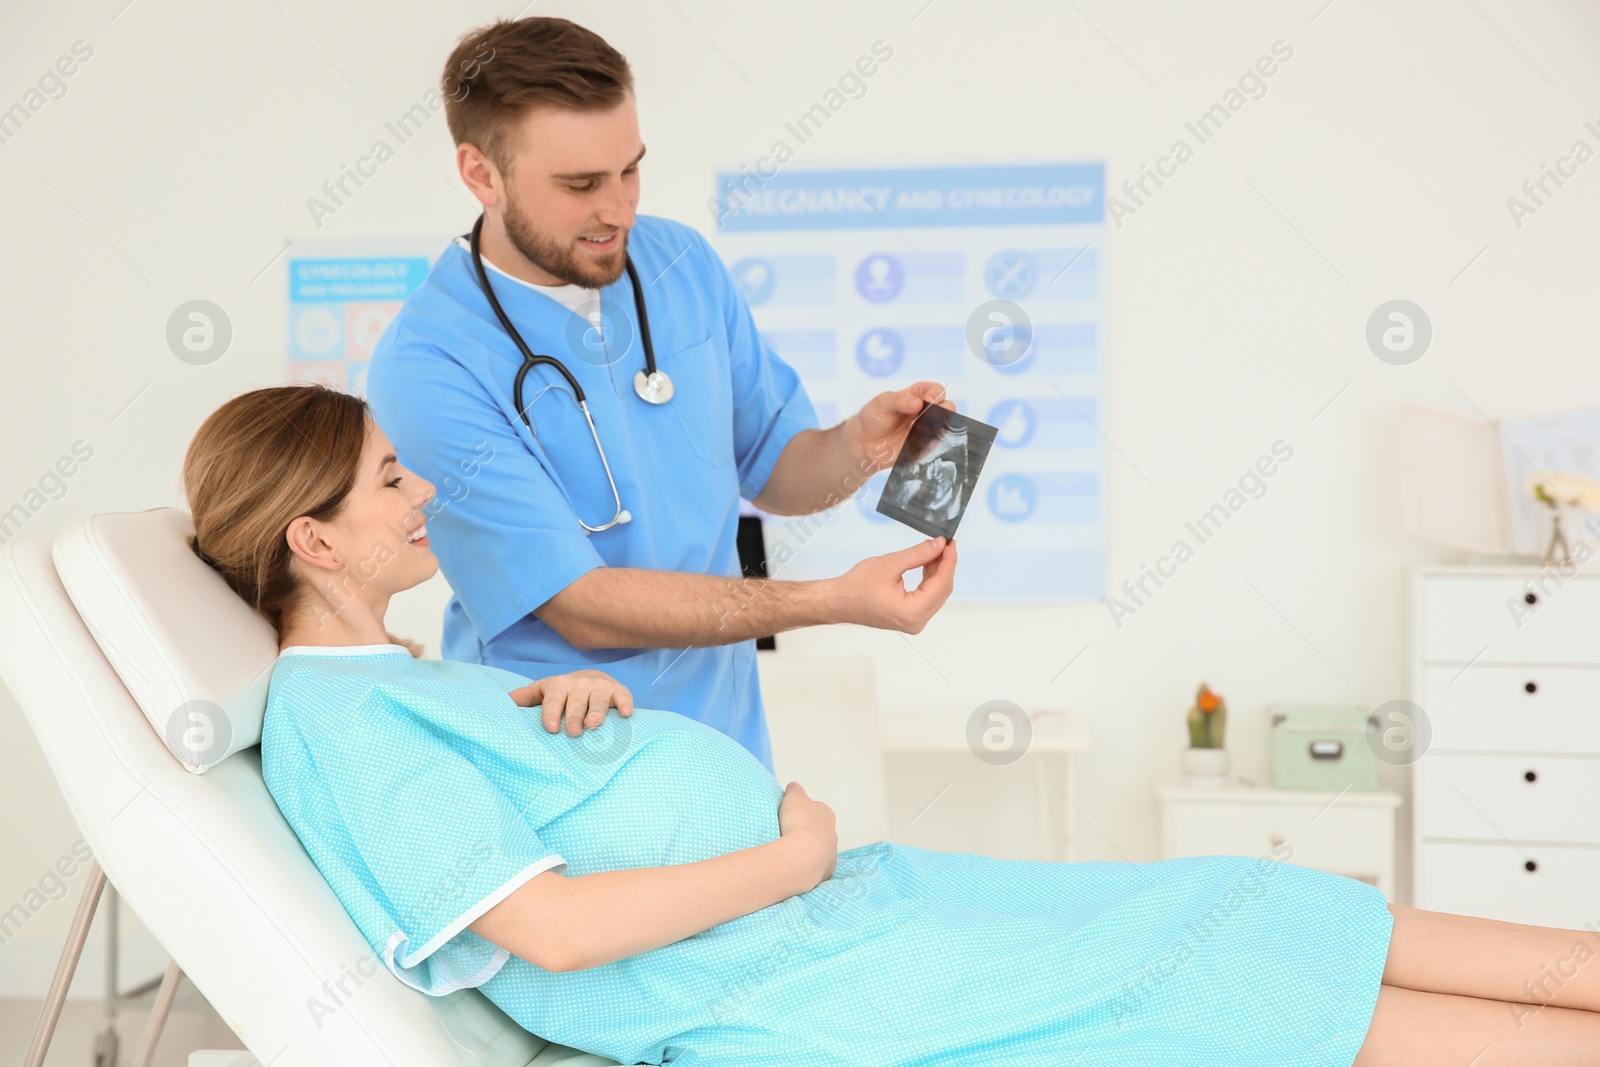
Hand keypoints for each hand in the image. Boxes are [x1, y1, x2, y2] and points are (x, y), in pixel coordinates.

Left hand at [510, 669, 633, 735]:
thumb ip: (526, 696)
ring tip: (593, 724)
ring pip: (599, 699)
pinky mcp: (619, 691)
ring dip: (597, 711)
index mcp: (560, 685)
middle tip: (573, 732)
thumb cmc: (564, 692)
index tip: (550, 729)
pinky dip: (626, 704)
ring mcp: (601, 687)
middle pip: (577, 702)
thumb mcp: (544, 691)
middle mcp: (580, 684)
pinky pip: (624, 696)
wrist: (592, 677)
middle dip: (574, 716)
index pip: (554, 699)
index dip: (551, 713)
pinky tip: (626, 714)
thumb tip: (504, 701)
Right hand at [777, 782, 836, 888]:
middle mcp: (832, 834)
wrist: (802, 855)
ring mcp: (830, 855)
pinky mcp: (825, 872)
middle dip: (808, 832)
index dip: (805, 811)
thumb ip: (795, 790)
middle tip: (791, 834)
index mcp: (827, 814)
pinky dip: (808, 867)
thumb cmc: (799, 824)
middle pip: (820, 831)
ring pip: (820, 851)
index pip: (817, 809)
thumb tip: (794, 787)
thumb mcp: (794, 797)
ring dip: (808, 851)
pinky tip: (797, 866)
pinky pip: (816, 868)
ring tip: (792, 852)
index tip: (793, 814)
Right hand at [831, 536, 956, 633]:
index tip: (951, 543)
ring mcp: (914, 621)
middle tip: (945, 543)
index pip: (941, 584)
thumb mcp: (890, 564)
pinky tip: (928, 563)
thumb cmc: (858, 586)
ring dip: (938, 571)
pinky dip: (929, 580)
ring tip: (936, 550)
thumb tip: (939, 545)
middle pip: (942, 590)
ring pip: (936, 593)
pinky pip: (927, 597)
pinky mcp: (909, 617)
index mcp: (912, 611)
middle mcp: (916, 621)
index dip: (949, 561)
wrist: (839, 601)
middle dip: (945, 565)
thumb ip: (919, 554)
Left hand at [848, 381, 952, 471]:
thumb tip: (918, 402)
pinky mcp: (924, 446)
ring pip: (944, 427)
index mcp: (918, 395)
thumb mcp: (882, 403)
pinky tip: (914, 441)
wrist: (864, 442)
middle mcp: (926, 411)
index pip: (935, 390)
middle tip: (932, 415)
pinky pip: (934, 445)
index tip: (929, 399)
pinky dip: (927, 443)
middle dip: (945, 410)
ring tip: (916, 429)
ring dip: (935, 427)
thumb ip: (899, 400)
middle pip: (947, 407)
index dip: (936, 393)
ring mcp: (927, 429)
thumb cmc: (873, 417)